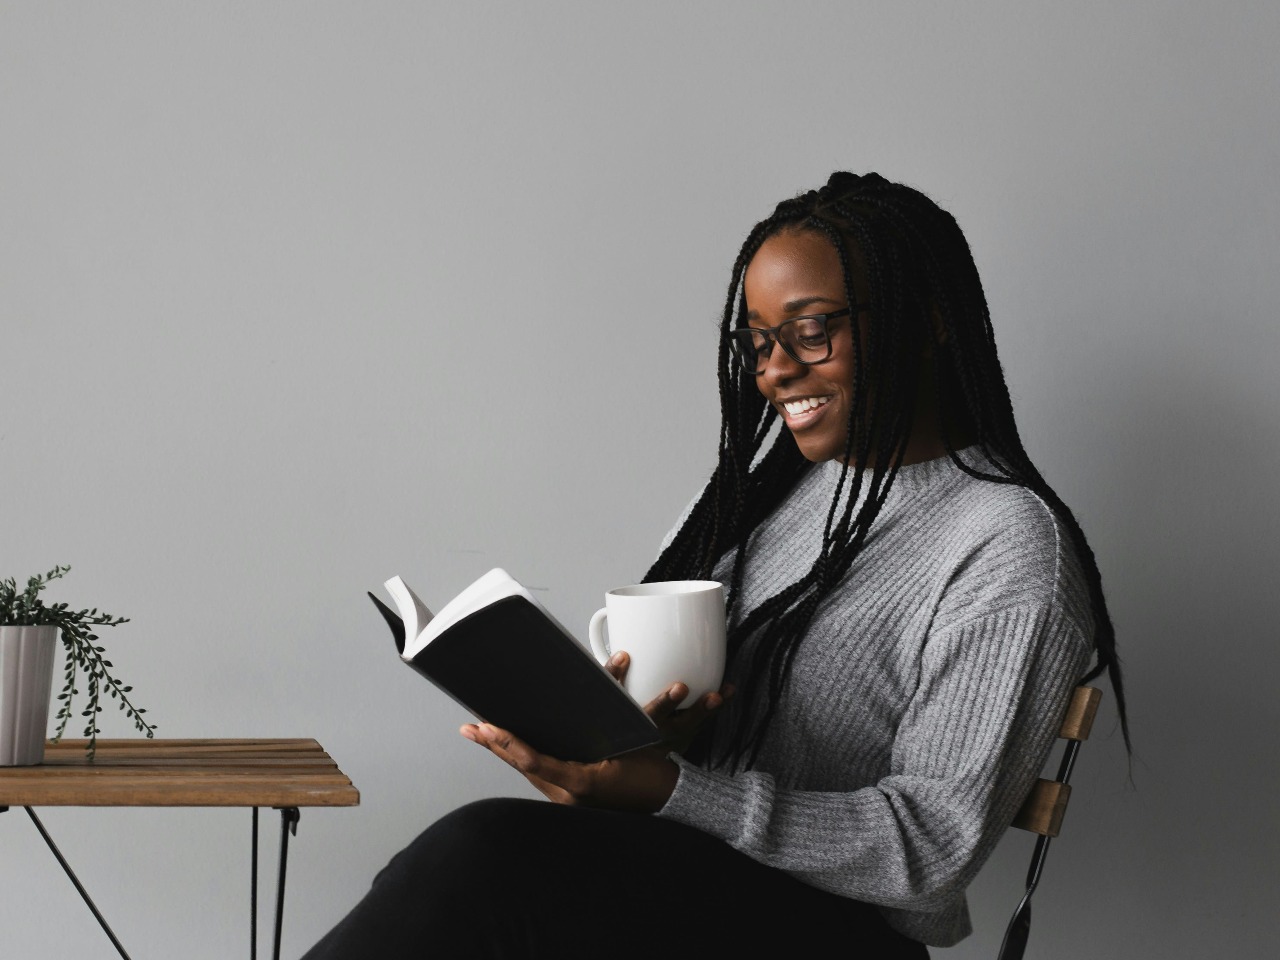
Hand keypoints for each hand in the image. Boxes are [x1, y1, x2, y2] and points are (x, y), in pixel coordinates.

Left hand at [458, 652, 729, 812]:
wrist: (669, 801)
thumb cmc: (651, 777)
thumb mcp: (629, 745)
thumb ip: (602, 727)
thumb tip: (580, 702)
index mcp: (579, 783)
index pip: (532, 760)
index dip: (506, 742)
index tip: (486, 727)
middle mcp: (568, 795)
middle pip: (522, 765)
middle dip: (496, 744)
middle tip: (472, 727)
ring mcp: (568, 799)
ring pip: (528, 770)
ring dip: (505, 750)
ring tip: (481, 734)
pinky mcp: (571, 797)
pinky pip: (541, 775)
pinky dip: (524, 758)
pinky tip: (510, 749)